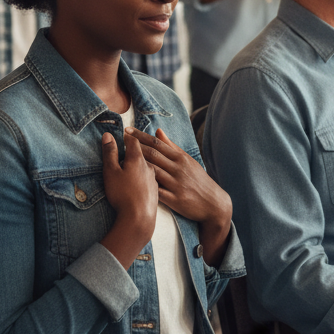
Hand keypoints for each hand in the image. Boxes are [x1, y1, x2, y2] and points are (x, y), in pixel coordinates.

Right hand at [100, 131, 156, 269]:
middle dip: (135, 148)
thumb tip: (108, 135)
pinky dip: (144, 175)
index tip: (123, 134)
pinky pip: (150, 178)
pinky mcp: (155, 191)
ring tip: (133, 164)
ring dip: (141, 163)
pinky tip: (140, 180)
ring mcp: (154, 179)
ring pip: (147, 166)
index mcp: (138, 159)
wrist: (139, 218)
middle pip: (143, 152)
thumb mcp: (111, 172)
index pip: (134, 141)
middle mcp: (149, 166)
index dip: (128, 136)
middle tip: (128, 145)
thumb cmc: (122, 194)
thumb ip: (110, 153)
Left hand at [130, 127, 232, 264]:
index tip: (127, 129)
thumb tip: (158, 131)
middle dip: (135, 146)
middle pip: (153, 155)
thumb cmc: (199, 180)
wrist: (213, 203)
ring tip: (121, 159)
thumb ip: (172, 147)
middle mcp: (178, 169)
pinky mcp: (175, 200)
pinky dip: (145, 186)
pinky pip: (157, 191)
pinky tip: (132, 183)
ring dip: (136, 165)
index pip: (157, 143)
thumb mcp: (188, 161)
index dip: (141, 136)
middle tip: (120, 139)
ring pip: (153, 171)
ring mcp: (176, 184)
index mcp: (181, 158)